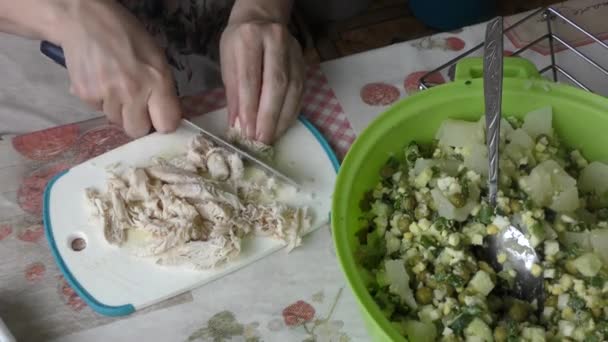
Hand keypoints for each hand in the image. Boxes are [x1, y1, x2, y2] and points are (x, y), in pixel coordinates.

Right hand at [56, 0, 180, 136]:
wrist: (85, 20)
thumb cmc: (127, 37)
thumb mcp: (156, 58)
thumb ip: (163, 89)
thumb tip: (164, 117)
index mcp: (157, 81)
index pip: (167, 124)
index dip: (163, 124)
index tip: (159, 118)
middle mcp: (133, 91)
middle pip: (138, 130)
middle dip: (138, 122)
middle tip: (136, 106)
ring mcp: (107, 95)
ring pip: (116, 121)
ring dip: (118, 110)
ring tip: (115, 86)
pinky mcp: (86, 95)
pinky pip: (97, 110)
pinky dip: (100, 101)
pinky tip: (100, 81)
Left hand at [220, 15, 303, 143]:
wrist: (261, 19)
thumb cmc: (239, 43)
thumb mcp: (228, 62)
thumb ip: (234, 93)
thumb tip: (238, 125)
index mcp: (250, 38)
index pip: (251, 79)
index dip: (250, 108)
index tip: (247, 132)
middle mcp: (276, 41)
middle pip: (277, 84)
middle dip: (269, 117)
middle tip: (261, 139)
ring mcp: (294, 51)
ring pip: (293, 89)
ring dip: (282, 118)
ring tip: (271, 137)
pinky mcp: (303, 62)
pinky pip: (301, 91)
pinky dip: (291, 112)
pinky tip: (282, 125)